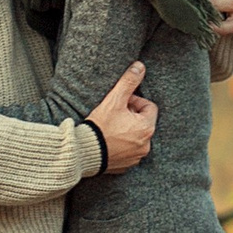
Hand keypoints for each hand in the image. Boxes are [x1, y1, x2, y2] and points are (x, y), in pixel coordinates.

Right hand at [90, 60, 157, 174]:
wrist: (83, 152)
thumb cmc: (100, 126)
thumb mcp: (114, 100)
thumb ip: (128, 82)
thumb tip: (140, 66)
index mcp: (147, 128)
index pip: (149, 107)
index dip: (135, 102)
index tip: (121, 103)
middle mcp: (146, 145)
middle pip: (143, 122)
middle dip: (131, 116)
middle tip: (114, 114)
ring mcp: (137, 157)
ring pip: (136, 137)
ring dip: (127, 130)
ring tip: (110, 127)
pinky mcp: (126, 166)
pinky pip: (128, 151)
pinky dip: (121, 145)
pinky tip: (108, 140)